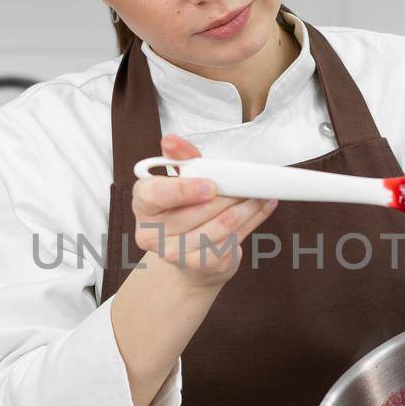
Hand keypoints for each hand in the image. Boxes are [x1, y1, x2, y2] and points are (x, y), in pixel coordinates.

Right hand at [131, 134, 277, 288]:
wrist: (188, 253)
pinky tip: (260, 208)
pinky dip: (252, 221)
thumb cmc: (184, 208)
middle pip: (197, 211)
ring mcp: (175, 253)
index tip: (210, 185)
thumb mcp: (180, 178)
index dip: (183, 190)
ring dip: (246, 206)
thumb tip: (171, 140)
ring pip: (220, 225)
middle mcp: (152, 233)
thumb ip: (179, 157)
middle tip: (248, 182)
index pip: (154, 195)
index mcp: (143, 205)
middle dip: (228, 194)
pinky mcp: (200, 265)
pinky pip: (232, 239)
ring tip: (259, 193)